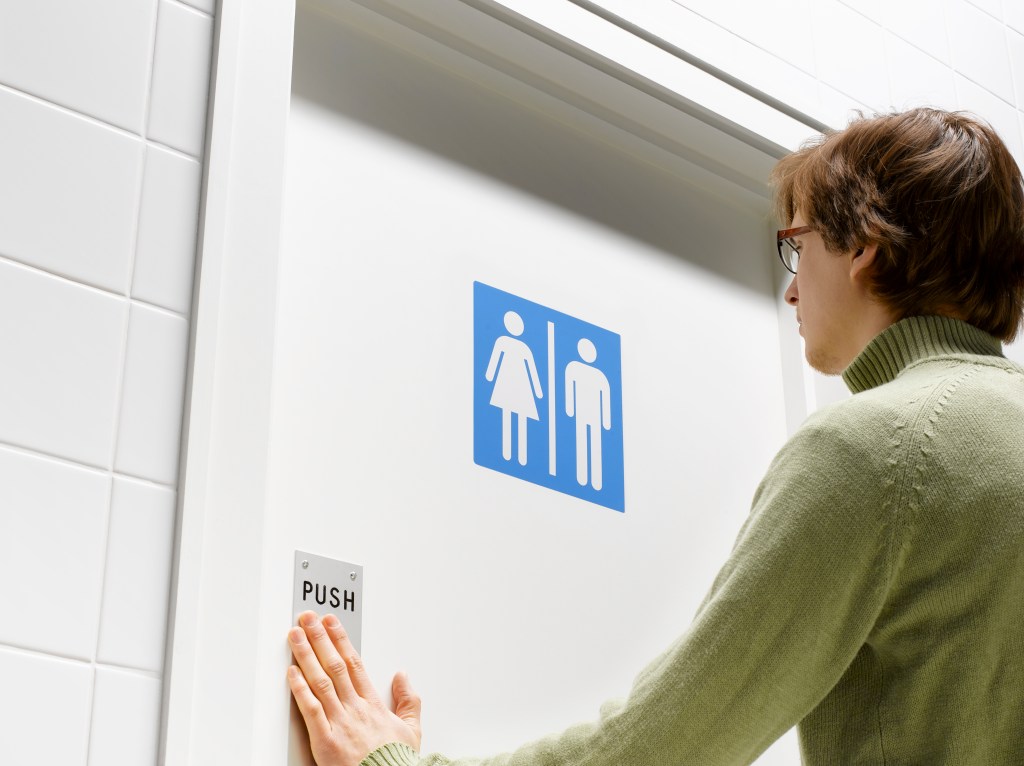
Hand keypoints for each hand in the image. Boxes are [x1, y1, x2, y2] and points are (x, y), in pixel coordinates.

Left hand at [287, 611, 421, 765]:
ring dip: (306, 655)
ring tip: (296, 635)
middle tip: (308, 618)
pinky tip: (292, 673)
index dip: (340, 640)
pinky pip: (310, 710)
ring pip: (320, 680)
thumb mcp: (411, 730)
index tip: (331, 622)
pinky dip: (300, 689)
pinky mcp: (325, 741)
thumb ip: (408, 701)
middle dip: (319, 638)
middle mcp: (355, 709)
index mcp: (373, 705)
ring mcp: (339, 723)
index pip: (354, 663)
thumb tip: (404, 677)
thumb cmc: (394, 763)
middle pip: (335, 665)